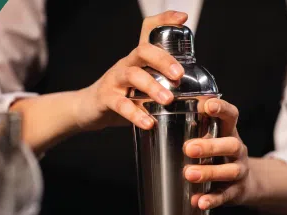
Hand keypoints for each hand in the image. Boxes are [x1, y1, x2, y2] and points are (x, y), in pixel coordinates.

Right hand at [76, 11, 187, 129]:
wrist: (89, 108)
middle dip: (163, 60)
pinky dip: (136, 114)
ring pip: (133, 75)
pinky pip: (121, 104)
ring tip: (168, 100)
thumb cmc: (123, 95)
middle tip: (179, 75)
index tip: (182, 19)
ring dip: (152, 86)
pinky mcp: (106, 98)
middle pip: (143, 51)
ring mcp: (115, 80)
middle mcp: (127, 64)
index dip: (164, 20)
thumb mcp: (143, 86)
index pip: (149, 31)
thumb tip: (196, 95)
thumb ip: (163, 85)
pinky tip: (148, 123)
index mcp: (138, 59)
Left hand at [183, 99, 250, 209]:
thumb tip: (157, 120)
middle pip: (231, 144)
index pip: (231, 116)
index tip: (207, 105)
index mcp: (229, 132)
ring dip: (209, 172)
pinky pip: (225, 196)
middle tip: (189, 148)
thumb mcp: (213, 138)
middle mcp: (238, 150)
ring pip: (229, 171)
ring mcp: (239, 171)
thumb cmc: (219, 154)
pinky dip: (212, 199)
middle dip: (210, 146)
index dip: (222, 109)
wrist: (247, 183)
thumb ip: (193, 130)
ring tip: (189, 174)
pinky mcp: (236, 191)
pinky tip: (198, 202)